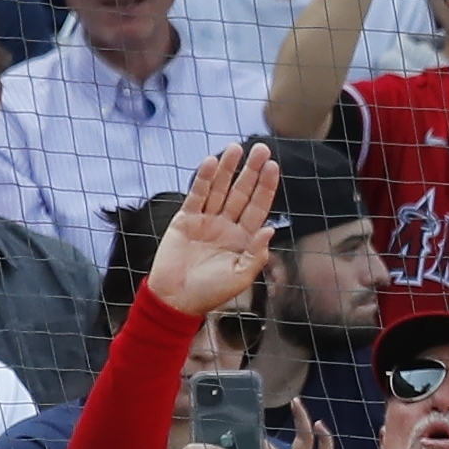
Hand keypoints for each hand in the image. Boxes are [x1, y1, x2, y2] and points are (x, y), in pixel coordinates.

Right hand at [143, 142, 281, 317]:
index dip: (266, 186)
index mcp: (243, 238)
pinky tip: (211, 162)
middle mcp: (226, 225)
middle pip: (241, 192)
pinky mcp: (185, 220)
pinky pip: (196, 195)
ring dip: (227, 168)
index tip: (273, 166)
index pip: (258, 207)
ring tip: (235, 148)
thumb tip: (270, 229)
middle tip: (260, 148)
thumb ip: (256, 254)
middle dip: (251, 170)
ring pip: (219, 189)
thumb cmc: (210, 293)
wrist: (175, 300)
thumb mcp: (239, 277)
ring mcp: (206, 220)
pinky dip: (203, 179)